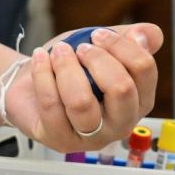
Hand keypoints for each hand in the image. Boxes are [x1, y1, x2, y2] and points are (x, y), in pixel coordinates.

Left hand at [4, 23, 162, 152]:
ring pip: (81, 102)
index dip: (121, 46)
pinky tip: (40, 58)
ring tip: (58, 51)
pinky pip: (51, 105)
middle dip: (97, 59)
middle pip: (121, 89)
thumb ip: (129, 38)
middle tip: (79, 48)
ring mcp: (90, 138)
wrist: (29, 85)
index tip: (98, 35)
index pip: (144, 70)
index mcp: (139, 101)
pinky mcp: (59, 140)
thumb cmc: (71, 69)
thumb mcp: (101, 47)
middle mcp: (120, 124)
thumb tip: (145, 35)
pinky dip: (43, 75)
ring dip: (67, 68)